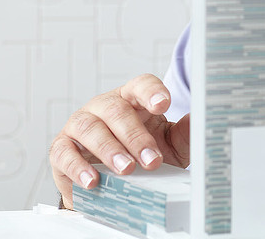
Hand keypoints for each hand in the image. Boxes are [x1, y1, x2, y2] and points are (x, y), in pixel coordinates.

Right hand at [50, 74, 190, 208]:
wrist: (115, 179)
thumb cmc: (142, 152)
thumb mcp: (169, 143)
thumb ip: (185, 132)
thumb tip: (203, 119)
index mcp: (132, 98)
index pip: (142, 85)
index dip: (152, 92)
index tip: (163, 104)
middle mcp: (104, 106)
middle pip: (117, 110)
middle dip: (135, 136)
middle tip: (151, 159)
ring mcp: (81, 124)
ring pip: (91, 128)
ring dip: (109, 149)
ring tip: (126, 169)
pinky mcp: (62, 147)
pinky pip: (64, 152)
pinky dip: (78, 167)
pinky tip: (93, 179)